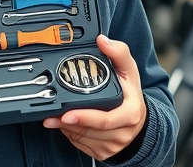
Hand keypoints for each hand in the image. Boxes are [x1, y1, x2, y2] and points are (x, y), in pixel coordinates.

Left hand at [42, 35, 147, 161]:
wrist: (139, 120)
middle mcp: (123, 132)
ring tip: (57, 117)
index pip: (105, 120)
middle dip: (68, 122)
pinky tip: (67, 124)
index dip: (84, 117)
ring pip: (83, 138)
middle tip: (52, 115)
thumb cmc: (131, 94)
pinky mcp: (104, 152)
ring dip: (67, 129)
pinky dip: (71, 135)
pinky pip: (82, 145)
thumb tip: (103, 40)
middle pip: (89, 130)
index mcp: (130, 113)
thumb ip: (118, 52)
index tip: (66, 114)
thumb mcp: (130, 70)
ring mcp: (113, 145)